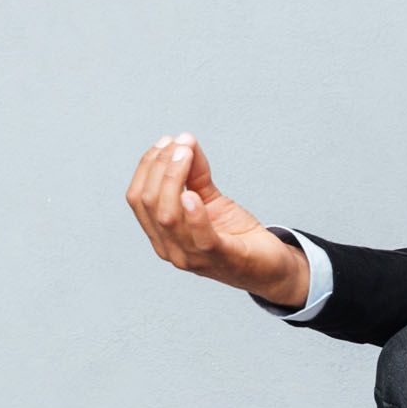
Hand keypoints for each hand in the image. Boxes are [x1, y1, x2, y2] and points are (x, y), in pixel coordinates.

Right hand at [125, 132, 308, 305]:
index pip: (138, 198)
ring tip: (187, 154)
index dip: (147, 167)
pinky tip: (193, 195)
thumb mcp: (211, 198)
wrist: (269, 266)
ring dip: (174, 179)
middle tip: (181, 144)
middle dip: (161, 167)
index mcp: (161, 233)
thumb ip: (195, 173)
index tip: (166, 141)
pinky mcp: (221, 259)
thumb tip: (185, 141)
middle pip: (150, 203)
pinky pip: (201, 239)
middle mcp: (170, 249)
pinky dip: (194, 215)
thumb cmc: (236, 234)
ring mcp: (192, 258)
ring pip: (168, 217)